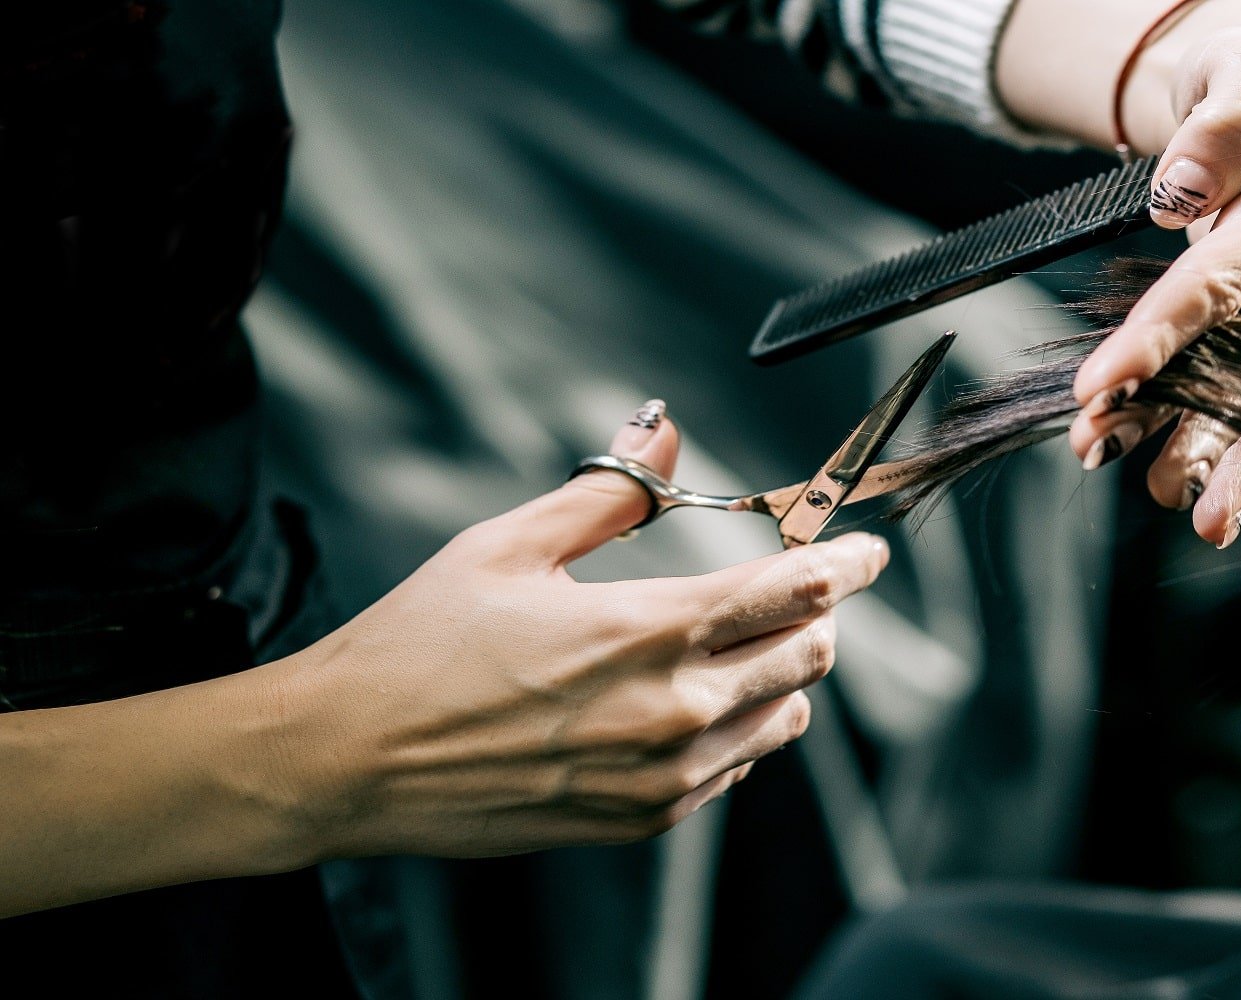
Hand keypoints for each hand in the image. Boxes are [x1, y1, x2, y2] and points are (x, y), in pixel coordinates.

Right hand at [262, 404, 890, 858]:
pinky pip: (734, 769)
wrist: (345, 762)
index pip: (796, 592)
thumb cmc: (418, 644)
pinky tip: (692, 701)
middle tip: (798, 586)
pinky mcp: (640, 820)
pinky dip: (740, 729)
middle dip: (819, 613)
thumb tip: (663, 429)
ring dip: (783, 674)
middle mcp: (670, 711)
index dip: (850, 563)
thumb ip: (609, 490)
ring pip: (784, 719)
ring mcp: (660, 776)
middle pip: (810, 654)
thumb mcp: (509, 544)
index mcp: (645, 631)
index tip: (870, 550)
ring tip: (740, 642)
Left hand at [997, 0, 1240, 547]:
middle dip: (1189, 423)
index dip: (1163, 336)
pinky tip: (1173, 487)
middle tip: (1122, 463)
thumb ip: (1226, 124)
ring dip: (1200, 449)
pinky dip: (1211, 446)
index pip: (1223, 282)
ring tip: (1159, 495)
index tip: (1101, 383)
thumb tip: (1180, 188)